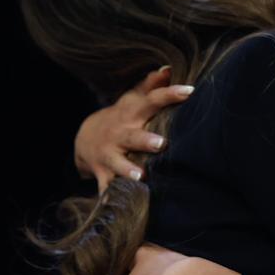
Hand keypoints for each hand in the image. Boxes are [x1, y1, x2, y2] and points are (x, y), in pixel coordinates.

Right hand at [74, 67, 193, 192]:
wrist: (84, 138)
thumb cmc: (121, 117)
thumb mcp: (132, 99)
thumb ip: (151, 85)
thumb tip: (169, 68)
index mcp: (131, 114)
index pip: (152, 100)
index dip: (170, 94)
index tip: (190, 91)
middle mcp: (120, 134)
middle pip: (133, 136)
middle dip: (145, 140)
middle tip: (162, 144)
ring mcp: (109, 155)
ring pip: (118, 164)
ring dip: (128, 170)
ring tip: (140, 178)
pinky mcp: (102, 173)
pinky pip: (106, 187)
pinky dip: (110, 198)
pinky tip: (118, 206)